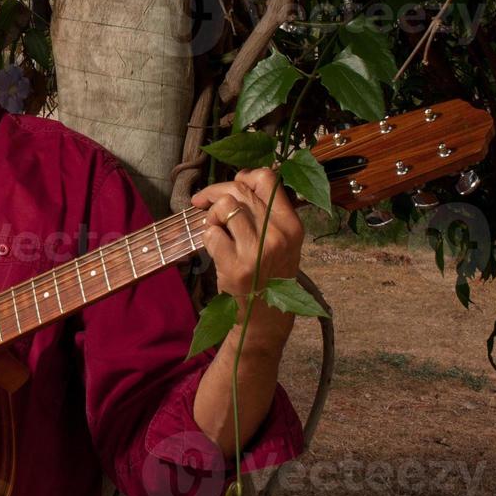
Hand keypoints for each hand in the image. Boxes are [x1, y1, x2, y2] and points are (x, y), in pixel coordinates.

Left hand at [191, 168, 304, 349]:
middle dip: (215, 193)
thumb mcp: (281, 241)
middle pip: (240, 189)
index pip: (268, 179)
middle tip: (203, 203)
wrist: (264, 319)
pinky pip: (211, 232)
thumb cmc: (269, 275)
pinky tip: (215, 248)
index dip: (244, 176)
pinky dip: (207, 237)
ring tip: (215, 230)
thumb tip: (242, 178)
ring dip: (211, 216)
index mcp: (292, 225)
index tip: (232, 185)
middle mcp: (278, 235)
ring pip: (224, 207)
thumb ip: (267, 210)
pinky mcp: (236, 266)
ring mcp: (257, 251)